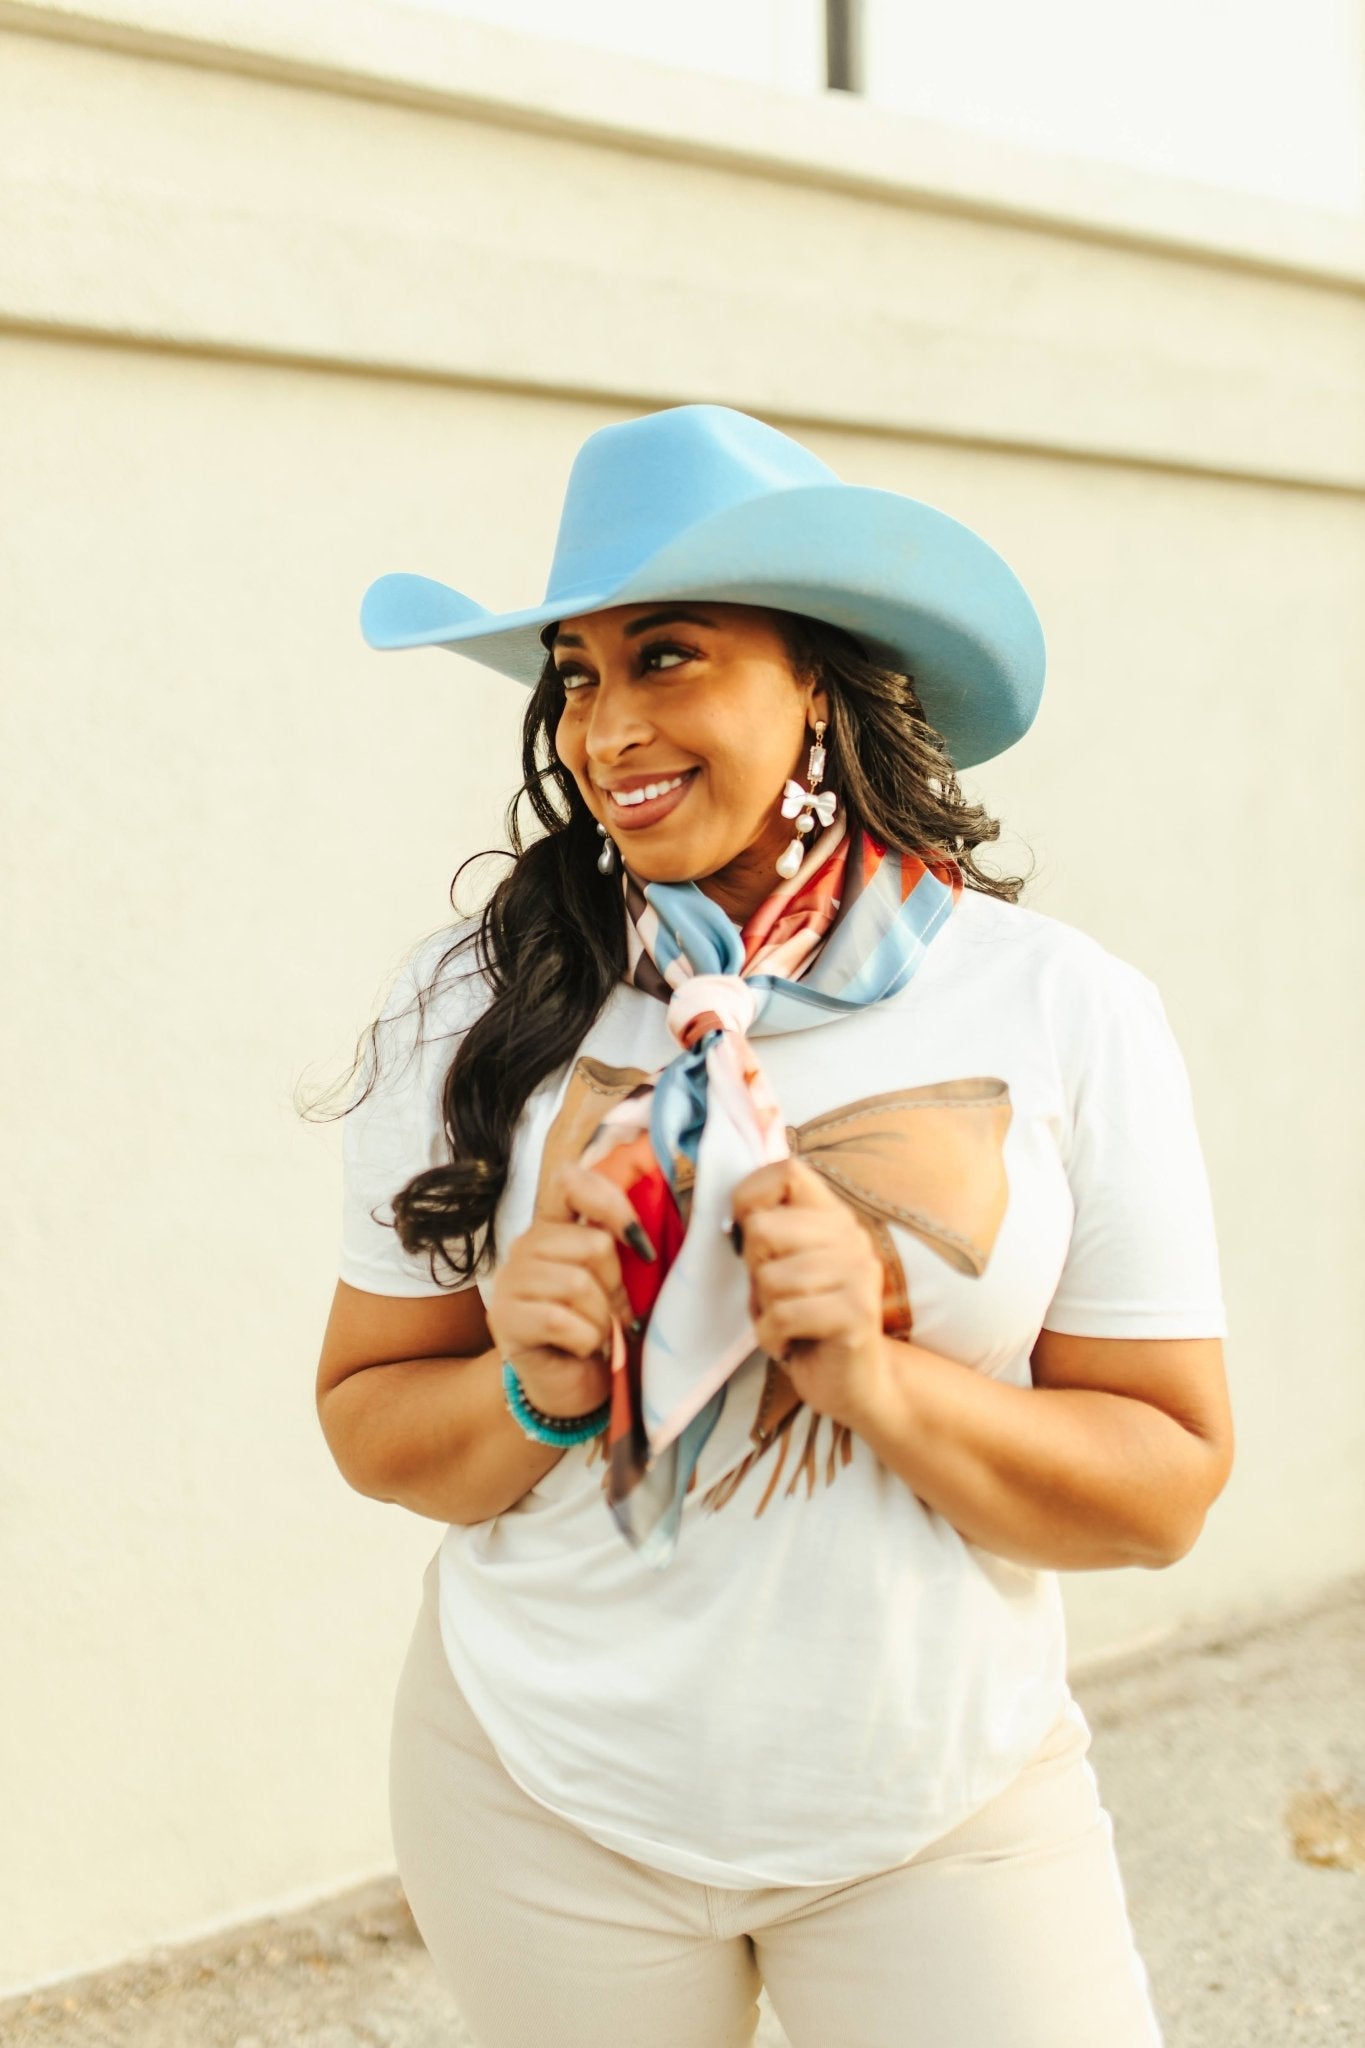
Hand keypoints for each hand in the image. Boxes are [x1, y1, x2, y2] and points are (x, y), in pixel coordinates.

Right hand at [486, 1163, 652, 1418]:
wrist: (567, 1388)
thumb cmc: (595, 1329)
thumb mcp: (612, 1283)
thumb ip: (619, 1247)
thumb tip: (643, 1234)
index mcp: (554, 1227)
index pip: (571, 1182)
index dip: (611, 1203)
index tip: (640, 1243)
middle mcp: (526, 1246)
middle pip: (593, 1244)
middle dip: (615, 1286)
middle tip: (610, 1312)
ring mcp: (510, 1281)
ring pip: (578, 1284)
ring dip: (602, 1319)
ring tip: (596, 1333)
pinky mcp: (504, 1319)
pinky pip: (561, 1320)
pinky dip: (586, 1340)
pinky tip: (581, 1349)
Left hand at [731, 1157, 890, 1431]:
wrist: (856, 1385)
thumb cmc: (805, 1323)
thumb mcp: (782, 1268)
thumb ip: (766, 1233)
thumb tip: (734, 1215)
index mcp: (832, 1217)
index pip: (786, 1171)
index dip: (750, 1197)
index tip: (748, 1236)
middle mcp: (851, 1236)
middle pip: (763, 1228)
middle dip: (755, 1270)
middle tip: (777, 1297)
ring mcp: (858, 1273)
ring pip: (770, 1278)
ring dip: (765, 1311)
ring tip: (789, 1323)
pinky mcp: (856, 1313)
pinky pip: (783, 1315)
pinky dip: (772, 1337)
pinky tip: (791, 1344)